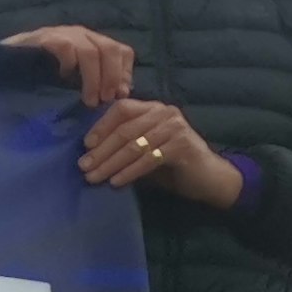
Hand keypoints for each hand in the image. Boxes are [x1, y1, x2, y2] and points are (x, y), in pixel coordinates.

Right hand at [3, 24, 134, 105]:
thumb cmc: (35, 75)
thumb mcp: (70, 80)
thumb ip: (92, 83)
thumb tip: (118, 95)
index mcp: (90, 43)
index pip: (121, 51)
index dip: (125, 73)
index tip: (121, 96)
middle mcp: (81, 34)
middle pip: (111, 49)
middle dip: (113, 77)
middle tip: (105, 101)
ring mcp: (62, 34)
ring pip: (92, 51)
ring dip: (94, 79)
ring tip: (89, 100)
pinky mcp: (44, 37)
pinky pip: (66, 48)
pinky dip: (69, 65)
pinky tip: (62, 78)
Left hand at [80, 97, 241, 207]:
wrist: (208, 178)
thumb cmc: (172, 165)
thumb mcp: (145, 149)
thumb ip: (125, 145)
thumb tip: (90, 154)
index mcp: (153, 109)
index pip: (122, 109)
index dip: (101, 126)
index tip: (85, 146)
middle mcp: (164, 112)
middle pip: (125, 129)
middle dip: (101, 150)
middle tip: (83, 167)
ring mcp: (174, 127)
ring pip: (134, 145)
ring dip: (111, 164)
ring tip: (94, 178)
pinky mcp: (181, 145)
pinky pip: (148, 159)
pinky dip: (129, 172)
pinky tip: (116, 182)